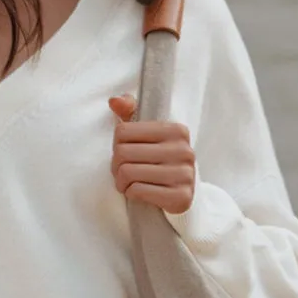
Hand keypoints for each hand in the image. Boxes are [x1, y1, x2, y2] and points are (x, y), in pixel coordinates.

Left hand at [108, 94, 195, 213]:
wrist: (184, 194)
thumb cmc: (160, 161)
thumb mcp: (148, 134)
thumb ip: (131, 112)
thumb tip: (114, 101)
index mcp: (175, 130)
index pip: (123, 131)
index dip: (116, 145)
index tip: (125, 153)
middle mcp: (183, 150)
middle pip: (122, 153)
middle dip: (115, 166)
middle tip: (121, 172)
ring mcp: (183, 174)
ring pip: (127, 173)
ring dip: (121, 182)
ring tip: (127, 183)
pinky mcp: (180, 197)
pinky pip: (137, 191)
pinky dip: (131, 193)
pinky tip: (137, 192)